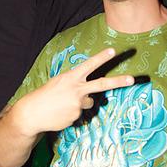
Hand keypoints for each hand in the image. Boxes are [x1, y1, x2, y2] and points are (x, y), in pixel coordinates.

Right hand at [18, 48, 133, 135]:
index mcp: (71, 78)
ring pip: (88, 102)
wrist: (32, 113)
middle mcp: (77, 89)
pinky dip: (72, 113)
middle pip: (102, 84)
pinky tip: (61, 113)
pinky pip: (80, 113)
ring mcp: (78, 104)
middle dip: (119, 81)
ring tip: (63, 104)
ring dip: (80, 103)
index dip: (101, 58)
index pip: (89, 65)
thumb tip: (91, 96)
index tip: (113, 50)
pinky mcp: (77, 116)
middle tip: (133, 79)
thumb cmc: (45, 96)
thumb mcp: (59, 83)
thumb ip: (76, 85)